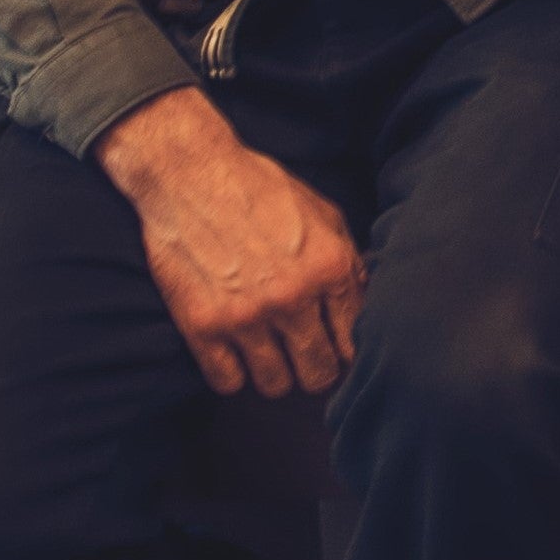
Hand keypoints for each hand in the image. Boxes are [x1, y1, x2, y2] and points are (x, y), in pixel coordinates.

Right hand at [94, 88, 366, 394]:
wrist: (192, 175)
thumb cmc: (262, 191)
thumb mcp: (325, 216)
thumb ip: (349, 264)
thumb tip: (368, 308)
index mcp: (330, 269)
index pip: (354, 342)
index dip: (346, 352)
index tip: (334, 350)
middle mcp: (293, 297)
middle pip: (319, 373)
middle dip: (315, 369)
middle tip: (303, 357)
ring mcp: (246, 315)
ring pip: (275, 385)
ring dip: (275, 375)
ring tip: (269, 355)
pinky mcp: (201, 325)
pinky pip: (227, 383)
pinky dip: (233, 375)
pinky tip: (235, 354)